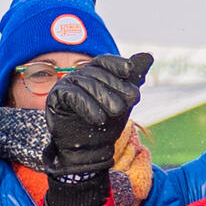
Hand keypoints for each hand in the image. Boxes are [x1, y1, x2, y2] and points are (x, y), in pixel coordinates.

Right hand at [44, 51, 151, 186]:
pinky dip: (87, 106)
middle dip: (117, 85)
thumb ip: (134, 79)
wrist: (90, 149)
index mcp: (93, 72)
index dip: (117, 63)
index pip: (104, 61)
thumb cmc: (107, 123)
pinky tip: (99, 119)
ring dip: (104, 97)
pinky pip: (72, 96)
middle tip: (134, 99)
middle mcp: (78, 75)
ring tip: (118, 112)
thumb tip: (149, 56)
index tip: (130, 70)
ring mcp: (65, 84)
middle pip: (97, 73)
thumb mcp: (125, 100)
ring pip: (86, 84)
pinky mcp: (56, 98)